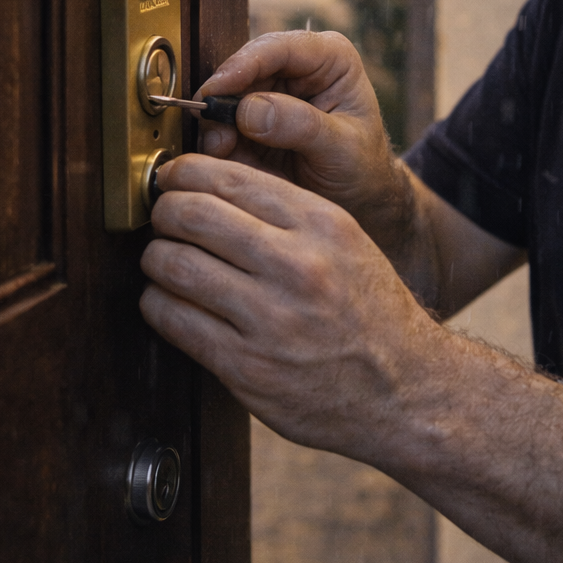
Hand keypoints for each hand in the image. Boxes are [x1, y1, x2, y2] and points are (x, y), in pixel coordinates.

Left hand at [139, 152, 434, 457]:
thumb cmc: (372, 314)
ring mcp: (270, 319)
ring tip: (162, 260)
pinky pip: (174, 320)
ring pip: (174, 265)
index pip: (230, 179)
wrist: (406, 389)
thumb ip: (288, 215)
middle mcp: (298, 265)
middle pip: (193, 215)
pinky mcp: (247, 367)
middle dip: (164, 211)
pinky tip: (167, 302)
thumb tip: (212, 187)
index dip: (185, 173)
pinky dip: (158, 304)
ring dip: (155, 258)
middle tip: (162, 218)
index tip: (172, 178)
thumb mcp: (347, 244)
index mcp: (323, 225)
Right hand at [195, 30, 406, 232]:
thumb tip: (250, 110)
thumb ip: (301, 126)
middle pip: (243, 70)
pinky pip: (223, 125)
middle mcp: (297, 68)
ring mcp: (271, 94)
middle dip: (223, 100)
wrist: (358, 199)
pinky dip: (219, 143)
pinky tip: (226, 160)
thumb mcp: (343, 148)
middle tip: (214, 133)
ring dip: (217, 125)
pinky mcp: (253, 121)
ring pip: (227, 97)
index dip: (243, 65)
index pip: (279, 48)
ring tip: (221, 151)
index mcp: (330, 58)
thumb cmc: (363, 167)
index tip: (217, 89)